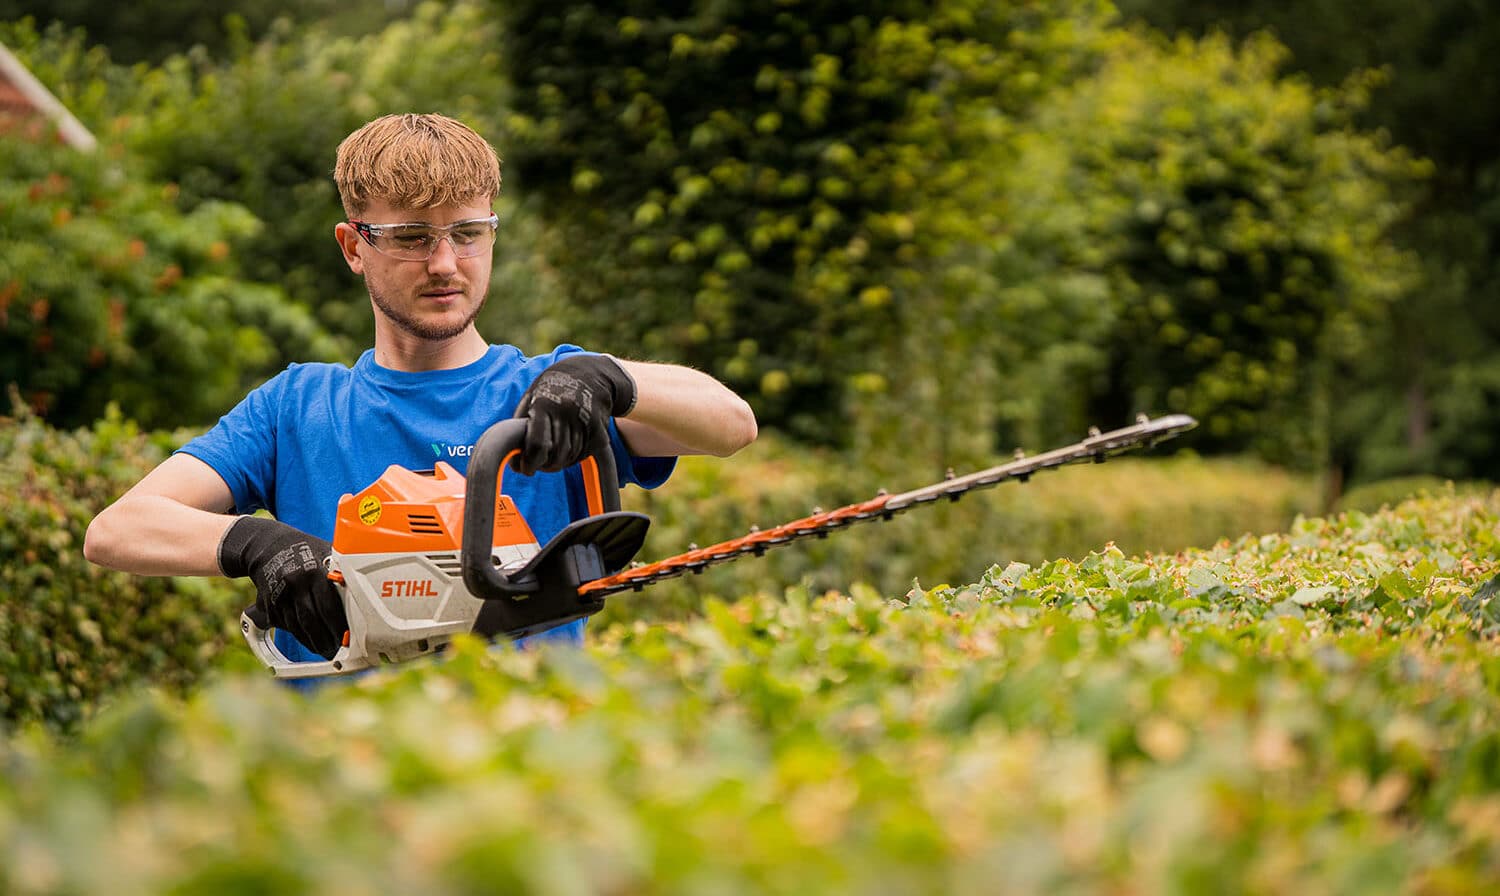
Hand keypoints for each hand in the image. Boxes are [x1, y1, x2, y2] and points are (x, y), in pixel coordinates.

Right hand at [219, 516, 346, 659]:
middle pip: (312, 620)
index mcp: (315, 571)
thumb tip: (363, 597)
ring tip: (327, 650)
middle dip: (326, 639)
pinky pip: (285, 625)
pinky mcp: (268, 603)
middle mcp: (295, 583)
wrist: (267, 547)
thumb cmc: (306, 552)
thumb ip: (339, 574)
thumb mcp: (325, 554)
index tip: (348, 638)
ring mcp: (279, 594)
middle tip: (338, 650)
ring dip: (313, 642)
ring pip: (298, 626)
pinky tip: (310, 641)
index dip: (338, 626)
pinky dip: (299, 636)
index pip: (329, 605)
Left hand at [512, 354, 636, 473]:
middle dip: (544, 466)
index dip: (530, 463)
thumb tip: (512, 456)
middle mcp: (566, 413)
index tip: (525, 469)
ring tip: (552, 454)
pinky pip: (584, 454)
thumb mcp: (531, 397)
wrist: (590, 375)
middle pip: (555, 456)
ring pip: (569, 458)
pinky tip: (568, 447)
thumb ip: (520, 424)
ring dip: (559, 462)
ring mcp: (585, 422)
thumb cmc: (552, 389)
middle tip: (538, 464)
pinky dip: (574, 457)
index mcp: (544, 405)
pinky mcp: (599, 431)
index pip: (538, 445)